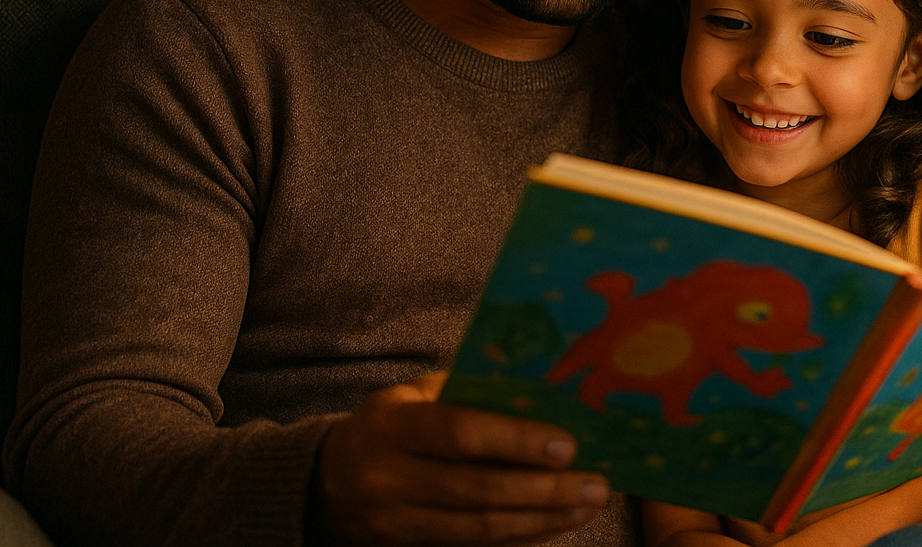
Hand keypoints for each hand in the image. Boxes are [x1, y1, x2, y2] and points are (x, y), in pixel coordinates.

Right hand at [314, 372, 609, 544]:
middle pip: (477, 490)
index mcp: (392, 426)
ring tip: (588, 503)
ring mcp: (396, 522)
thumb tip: (542, 389)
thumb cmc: (392, 422)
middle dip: (543, 489)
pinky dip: (522, 536)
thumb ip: (467, 391)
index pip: (459, 434)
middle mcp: (390, 478)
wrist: (327, 479)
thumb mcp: (414, 394)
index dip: (516, 442)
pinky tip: (558, 522)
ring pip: (480, 529)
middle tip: (595, 483)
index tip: (566, 445)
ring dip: (542, 519)